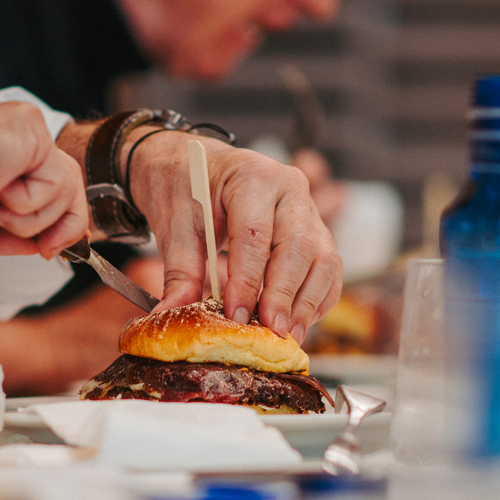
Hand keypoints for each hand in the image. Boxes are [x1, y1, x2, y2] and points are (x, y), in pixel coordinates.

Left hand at [127, 134, 341, 342]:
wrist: (195, 164)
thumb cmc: (186, 189)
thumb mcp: (175, 227)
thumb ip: (180, 273)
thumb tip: (170, 315)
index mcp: (252, 177)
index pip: (256, 235)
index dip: (248, 280)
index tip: (237, 315)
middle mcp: (290, 189)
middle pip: (299, 247)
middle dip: (285, 295)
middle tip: (270, 331)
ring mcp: (308, 208)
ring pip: (323, 259)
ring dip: (308, 301)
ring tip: (288, 335)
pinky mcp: (316, 229)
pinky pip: (329, 267)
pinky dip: (318, 297)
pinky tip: (300, 322)